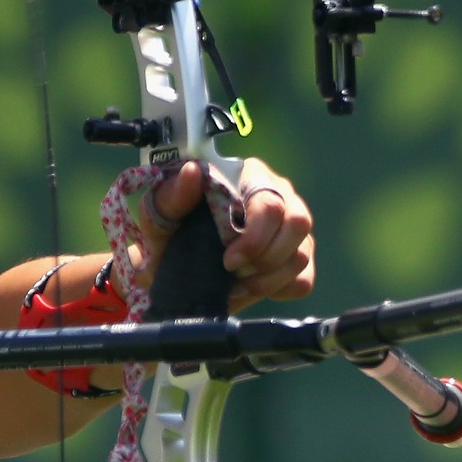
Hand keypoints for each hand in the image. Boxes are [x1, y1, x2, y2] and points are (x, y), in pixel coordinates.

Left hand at [139, 157, 316, 308]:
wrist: (171, 271)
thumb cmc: (167, 235)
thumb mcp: (158, 216)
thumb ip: (172, 195)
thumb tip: (193, 172)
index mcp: (247, 176)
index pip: (270, 203)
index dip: (255, 238)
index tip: (228, 261)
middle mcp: (278, 194)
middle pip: (298, 223)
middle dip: (265, 259)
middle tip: (233, 273)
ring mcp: (291, 227)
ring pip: (301, 255)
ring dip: (267, 280)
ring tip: (235, 284)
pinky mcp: (297, 257)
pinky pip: (303, 279)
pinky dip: (278, 290)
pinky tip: (251, 286)